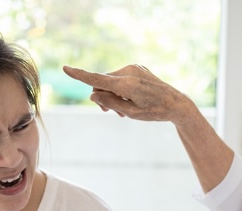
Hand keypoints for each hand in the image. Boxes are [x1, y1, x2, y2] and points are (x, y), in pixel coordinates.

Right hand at [62, 65, 197, 125]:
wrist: (176, 103)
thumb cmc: (154, 112)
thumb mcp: (130, 112)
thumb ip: (109, 103)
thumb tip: (93, 94)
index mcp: (126, 84)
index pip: (97, 79)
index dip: (79, 75)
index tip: (65, 68)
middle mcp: (128, 71)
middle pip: (101, 82)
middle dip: (102, 97)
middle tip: (110, 113)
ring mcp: (133, 68)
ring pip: (110, 80)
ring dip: (111, 94)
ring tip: (122, 110)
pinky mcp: (137, 68)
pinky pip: (120, 77)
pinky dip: (119, 88)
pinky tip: (128, 99)